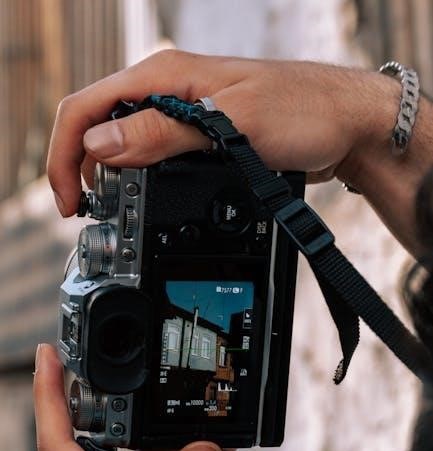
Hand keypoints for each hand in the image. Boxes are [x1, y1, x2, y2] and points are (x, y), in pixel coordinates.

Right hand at [47, 51, 432, 256]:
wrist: (344, 126)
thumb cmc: (302, 113)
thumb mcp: (229, 125)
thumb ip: (162, 133)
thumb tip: (102, 145)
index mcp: (165, 75)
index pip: (88, 107)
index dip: (67, 156)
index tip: (70, 202)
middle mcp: (167, 89)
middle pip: (98, 124)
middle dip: (80, 168)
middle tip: (84, 215)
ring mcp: (182, 112)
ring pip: (122, 141)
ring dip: (107, 175)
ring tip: (106, 212)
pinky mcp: (198, 134)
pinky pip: (152, 153)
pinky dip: (138, 177)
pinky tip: (140, 197)